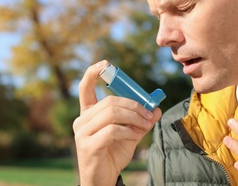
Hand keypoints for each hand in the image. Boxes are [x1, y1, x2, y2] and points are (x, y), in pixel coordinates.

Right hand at [73, 60, 161, 185]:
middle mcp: (81, 120)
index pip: (85, 88)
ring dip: (134, 118)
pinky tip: (136, 136)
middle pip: (109, 101)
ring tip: (145, 125)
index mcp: (88, 114)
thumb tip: (156, 109)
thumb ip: (140, 121)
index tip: (106, 64)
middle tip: (149, 114)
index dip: (93, 73)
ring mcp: (82, 133)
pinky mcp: (88, 145)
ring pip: (112, 113)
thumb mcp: (129, 134)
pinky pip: (113, 130)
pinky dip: (129, 131)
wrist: (103, 179)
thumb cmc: (113, 154)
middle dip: (134, 105)